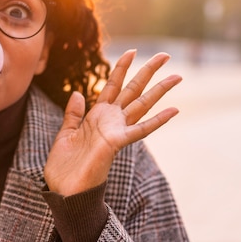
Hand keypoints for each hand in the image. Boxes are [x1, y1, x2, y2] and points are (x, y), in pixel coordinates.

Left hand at [44, 49, 180, 195]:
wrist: (63, 190)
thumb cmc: (64, 167)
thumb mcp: (65, 135)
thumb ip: (73, 115)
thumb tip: (78, 94)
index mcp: (96, 117)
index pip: (111, 86)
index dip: (120, 68)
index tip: (132, 51)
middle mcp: (109, 121)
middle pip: (132, 90)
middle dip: (148, 72)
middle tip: (166, 54)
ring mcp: (115, 131)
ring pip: (141, 104)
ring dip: (159, 90)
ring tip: (178, 75)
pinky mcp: (116, 143)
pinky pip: (140, 130)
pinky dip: (157, 120)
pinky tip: (175, 109)